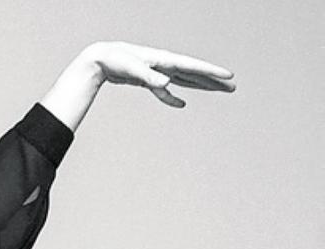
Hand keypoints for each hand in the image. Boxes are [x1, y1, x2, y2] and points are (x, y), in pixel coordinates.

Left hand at [84, 42, 235, 107]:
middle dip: (213, 81)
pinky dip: (172, 98)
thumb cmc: (117, 60)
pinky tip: (180, 104)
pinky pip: (164, 91)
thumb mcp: (134, 69)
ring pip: (184, 81)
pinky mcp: (148, 80)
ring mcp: (158, 73)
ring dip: (200, 86)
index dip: (212, 72)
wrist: (102, 58)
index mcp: (165, 60)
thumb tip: (168, 84)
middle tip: (232, 87)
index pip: (194, 66)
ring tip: (217, 90)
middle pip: (194, 74)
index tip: (229, 76)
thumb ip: (151, 77)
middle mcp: (165, 65)